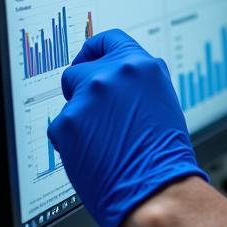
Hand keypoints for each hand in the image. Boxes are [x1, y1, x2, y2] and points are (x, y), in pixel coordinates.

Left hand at [48, 29, 207, 226]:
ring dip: (80, 115)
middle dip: (83, 88)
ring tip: (102, 139)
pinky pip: (61, 127)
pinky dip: (73, 140)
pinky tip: (94, 153)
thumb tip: (119, 76)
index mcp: (141, 65)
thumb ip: (139, 81)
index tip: (89, 59)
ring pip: (70, 100)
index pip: (107, 39)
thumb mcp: (163, 100)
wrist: (157, 188)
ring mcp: (88, 98)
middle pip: (79, 69)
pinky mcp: (67, 123)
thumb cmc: (165, 152)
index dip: (95, 50)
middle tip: (96, 112)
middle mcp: (113, 75)